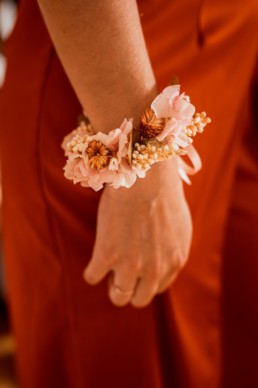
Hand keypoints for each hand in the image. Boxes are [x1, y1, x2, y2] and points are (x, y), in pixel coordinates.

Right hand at [84, 159, 191, 307]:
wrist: (146, 177)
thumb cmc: (162, 194)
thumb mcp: (179, 228)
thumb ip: (172, 250)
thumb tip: (164, 259)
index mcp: (174, 262)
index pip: (157, 288)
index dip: (144, 281)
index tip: (137, 269)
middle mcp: (155, 269)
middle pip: (139, 299)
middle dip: (129, 288)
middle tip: (121, 270)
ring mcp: (130, 265)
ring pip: (118, 296)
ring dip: (112, 284)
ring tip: (108, 266)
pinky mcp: (107, 255)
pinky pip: (92, 277)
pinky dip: (92, 270)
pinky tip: (96, 258)